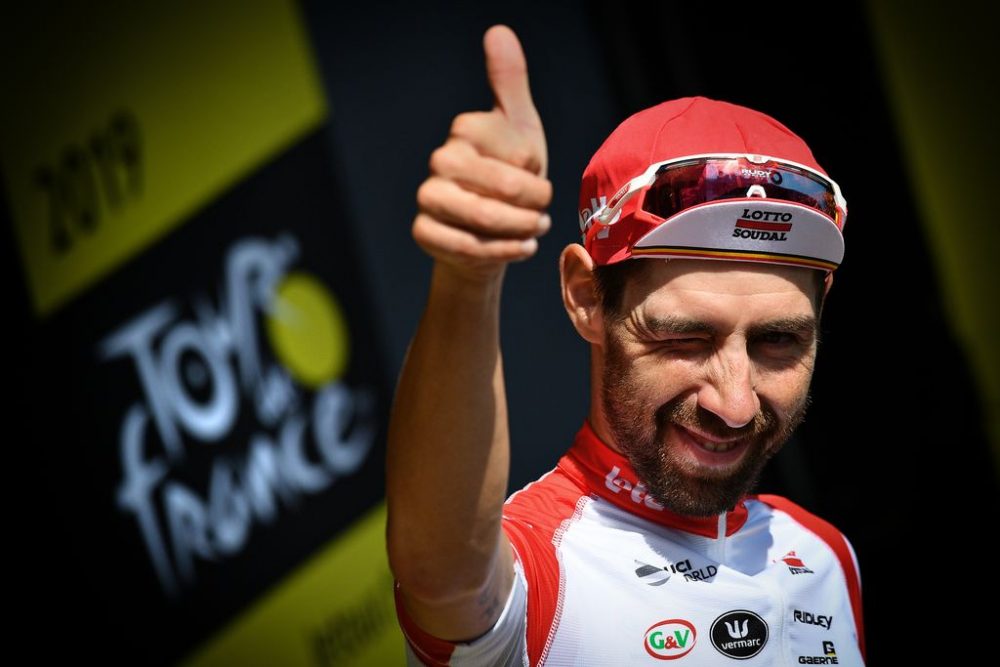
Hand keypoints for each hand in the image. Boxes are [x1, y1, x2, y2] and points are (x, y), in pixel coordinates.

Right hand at [413, 25, 552, 282]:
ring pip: (486, 220)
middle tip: (542, 211)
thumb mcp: (520, 128)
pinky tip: (518, 248)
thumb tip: (498, 31)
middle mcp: (441, 159)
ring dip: (521, 231)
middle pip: (505, 188)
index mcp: (465, 129)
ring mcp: (428, 197)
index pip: (521, 154)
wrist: (492, 230)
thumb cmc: (509, 174)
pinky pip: (468, 247)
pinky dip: (502, 253)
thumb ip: (510, 83)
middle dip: (534, 205)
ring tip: (534, 229)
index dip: (537, 171)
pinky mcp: (423, 232)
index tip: (535, 174)